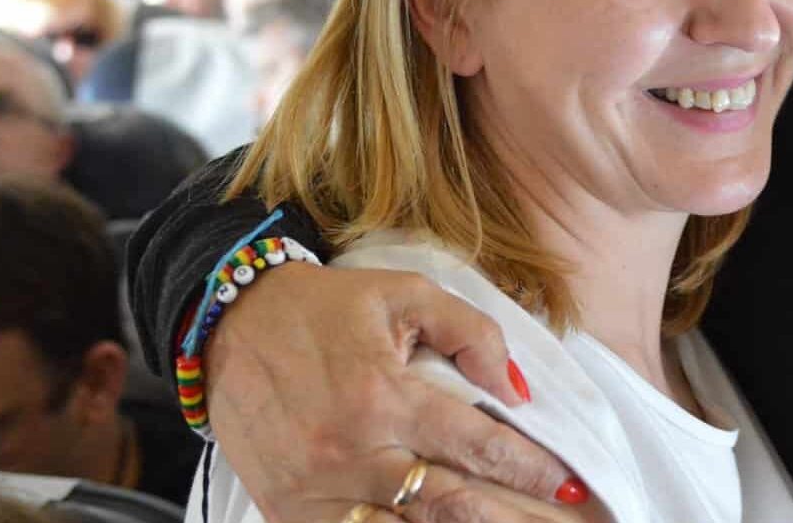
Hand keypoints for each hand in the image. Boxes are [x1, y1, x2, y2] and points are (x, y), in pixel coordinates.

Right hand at [205, 263, 586, 522]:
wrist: (227, 321)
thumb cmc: (325, 307)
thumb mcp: (404, 293)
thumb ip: (469, 332)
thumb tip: (515, 388)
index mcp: (384, 396)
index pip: (476, 444)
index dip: (529, 469)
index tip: (565, 482)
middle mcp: (351, 451)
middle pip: (450, 505)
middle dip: (509, 516)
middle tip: (556, 518)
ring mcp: (315, 490)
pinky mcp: (285, 511)